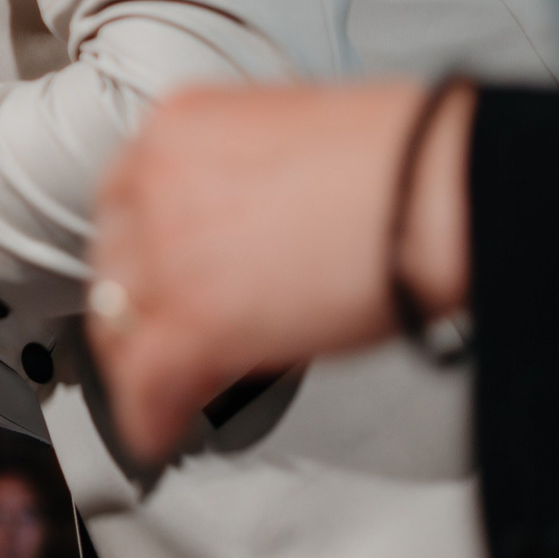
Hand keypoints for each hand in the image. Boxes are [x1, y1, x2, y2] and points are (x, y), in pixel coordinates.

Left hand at [88, 81, 472, 460]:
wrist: (443, 188)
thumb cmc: (406, 159)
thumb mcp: (291, 134)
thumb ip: (243, 175)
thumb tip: (247, 219)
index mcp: (178, 126)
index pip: (124, 201)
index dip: (142, 252)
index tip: (157, 279)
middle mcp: (156, 180)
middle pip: (115, 263)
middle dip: (140, 306)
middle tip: (168, 338)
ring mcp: (165, 251)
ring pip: (119, 323)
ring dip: (142, 362)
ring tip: (168, 390)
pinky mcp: (191, 320)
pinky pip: (145, 382)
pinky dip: (149, 415)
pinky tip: (158, 431)